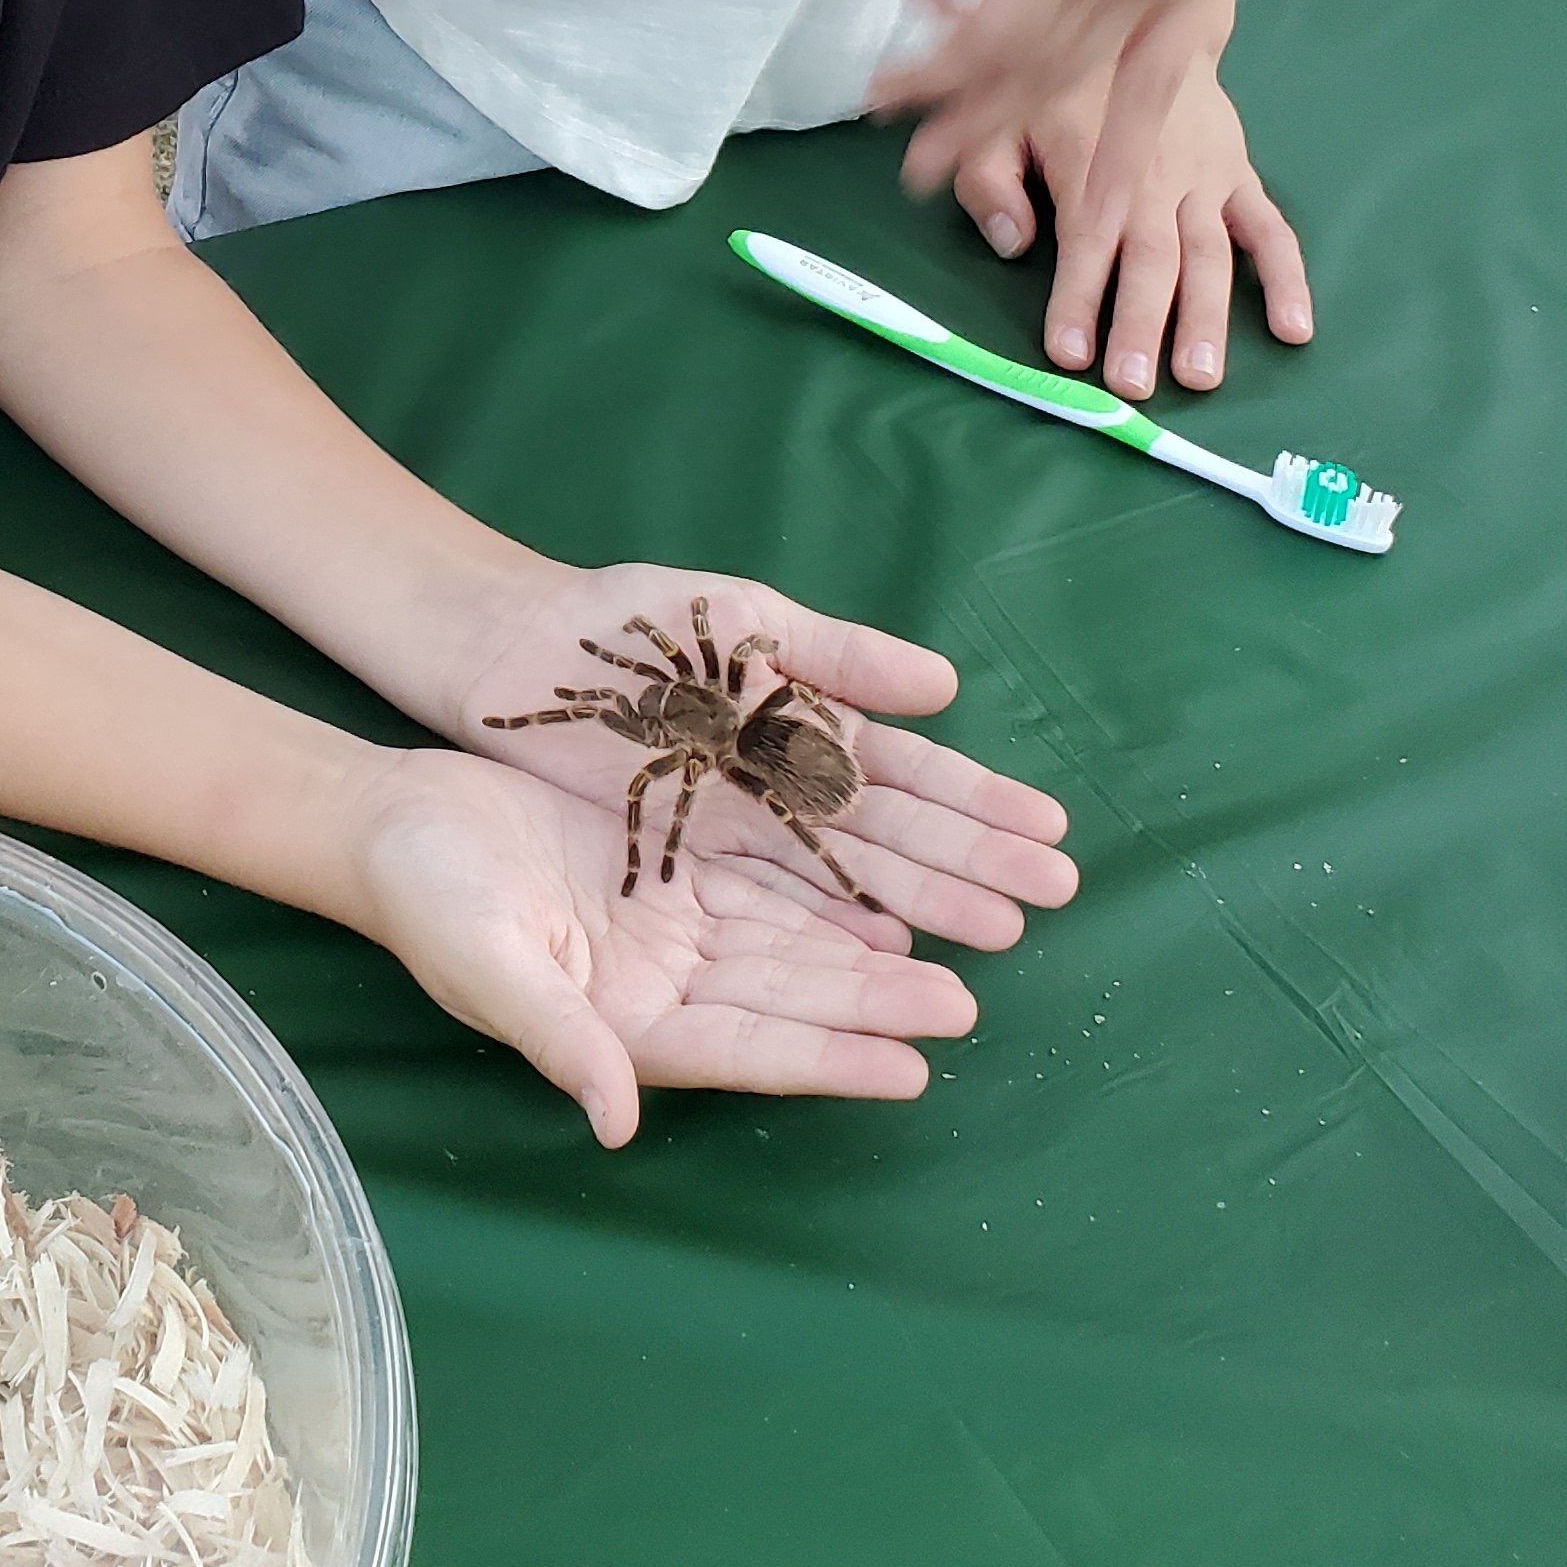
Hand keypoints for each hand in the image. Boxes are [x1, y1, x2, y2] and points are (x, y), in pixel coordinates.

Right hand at [352, 748, 984, 1143]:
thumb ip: (558, 1038)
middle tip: (966, 1006)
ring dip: (865, 955)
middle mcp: (658, 989)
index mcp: (620, 1029)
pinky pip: (763, 884)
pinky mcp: (667, 868)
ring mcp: (667, 930)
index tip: (910, 1069)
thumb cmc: (425, 899)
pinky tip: (883, 896)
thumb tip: (616, 1123)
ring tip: (952, 959)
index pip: (745, 1049)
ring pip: (787, 944)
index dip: (828, 1058)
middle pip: (786, 998)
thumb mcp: (487, 965)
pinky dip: (823, 894)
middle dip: (874, 1005)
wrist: (391, 820)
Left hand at [448, 565, 1073, 956]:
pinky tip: (887, 947)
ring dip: (919, 903)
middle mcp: (782, 786)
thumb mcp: (744, 619)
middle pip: (891, 832)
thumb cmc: (627, 620)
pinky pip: (766, 898)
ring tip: (995, 933)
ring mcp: (736, 828)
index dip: (979, 800)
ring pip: (843, 873)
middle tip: (1052, 899)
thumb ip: (838, 653)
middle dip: (970, 863)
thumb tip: (945, 685)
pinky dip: (827, 922)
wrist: (514, 648)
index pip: (911, 770)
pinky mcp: (683, 858)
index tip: (1051, 830)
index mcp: (805, 720)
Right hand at [879, 0, 1258, 225]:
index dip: (1131, 157)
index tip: (1108, 220)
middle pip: (1082, 88)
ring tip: (907, 157)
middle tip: (955, 190)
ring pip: (1030, 67)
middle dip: (1017, 144)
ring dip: (959, 114)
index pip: (1168, 84)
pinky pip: (998, 29)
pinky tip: (901, 84)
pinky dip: (946, 64)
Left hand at [955, 47, 1309, 398]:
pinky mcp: (1241, 177)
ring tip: (1202, 378)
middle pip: (1152, 259)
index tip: (1070, 353)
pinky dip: (1285, 280)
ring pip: (1211, 255)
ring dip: (1207, 318)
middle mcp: (1155, 178)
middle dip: (1142, 323)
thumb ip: (992, 178)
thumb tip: (1010, 243)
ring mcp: (1206, 180)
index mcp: (1091, 165)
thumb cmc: (1061, 87)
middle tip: (1135, 385)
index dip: (1076, 298)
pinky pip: (1270, 231)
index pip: (1084, 240)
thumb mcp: (1003, 117)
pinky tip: (1294, 329)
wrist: (1147, 21)